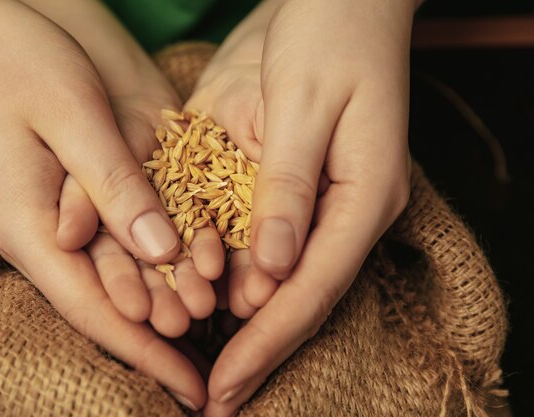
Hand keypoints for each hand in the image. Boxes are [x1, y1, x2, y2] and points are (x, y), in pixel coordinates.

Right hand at [0, 0, 224, 408]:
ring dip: (184, 292)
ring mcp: (95, 205)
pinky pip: (155, 223)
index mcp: (30, 225)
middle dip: (170, 328)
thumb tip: (158, 249)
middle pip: (119, 297)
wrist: (17, 17)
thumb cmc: (18, 58)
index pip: (91, 307)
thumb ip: (110, 184)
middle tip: (219, 354)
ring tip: (227, 315)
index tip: (188, 387)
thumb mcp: (66, 114)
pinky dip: (187, 248)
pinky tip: (219, 264)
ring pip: (143, 266)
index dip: (141, 350)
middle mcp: (64, 228)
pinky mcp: (122, 179)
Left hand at [188, 0, 413, 414]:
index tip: (228, 382)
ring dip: (227, 316)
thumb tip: (271, 270)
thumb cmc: (331, 36)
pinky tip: (188, 296)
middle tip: (211, 398)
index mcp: (362, 198)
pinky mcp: (271, 179)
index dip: (269, 339)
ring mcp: (302, 197)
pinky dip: (217, 267)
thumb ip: (288, 187)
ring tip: (192, 359)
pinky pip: (244, 233)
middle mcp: (334, 209)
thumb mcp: (306, 105)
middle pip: (291, 293)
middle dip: (250, 346)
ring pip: (265, 271)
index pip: (312, 286)